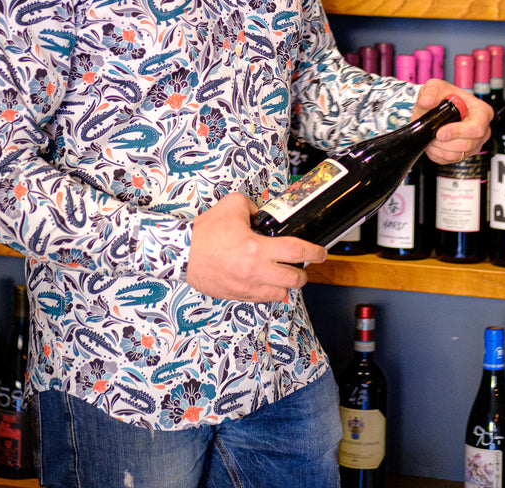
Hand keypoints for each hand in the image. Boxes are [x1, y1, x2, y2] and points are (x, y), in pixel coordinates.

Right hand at [185, 192, 326, 302]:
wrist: (181, 253)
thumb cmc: (206, 231)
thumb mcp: (232, 205)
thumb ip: (253, 206)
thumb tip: (262, 215)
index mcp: (257, 248)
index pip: (297, 251)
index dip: (315, 252)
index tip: (323, 252)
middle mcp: (256, 272)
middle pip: (295, 279)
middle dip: (303, 272)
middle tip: (301, 264)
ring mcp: (247, 287)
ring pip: (281, 294)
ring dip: (286, 284)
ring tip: (282, 273)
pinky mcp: (237, 296)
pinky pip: (262, 299)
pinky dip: (269, 291)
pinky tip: (265, 280)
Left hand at [413, 78, 492, 164]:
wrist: (435, 106)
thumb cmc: (442, 95)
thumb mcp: (436, 86)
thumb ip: (430, 92)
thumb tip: (426, 101)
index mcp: (482, 112)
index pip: (476, 128)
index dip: (457, 132)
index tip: (440, 132)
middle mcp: (482, 130)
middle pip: (467, 145)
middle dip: (445, 142)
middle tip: (431, 134)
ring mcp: (474, 144)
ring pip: (457, 154)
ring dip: (439, 148)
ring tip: (430, 137)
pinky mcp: (463, 154)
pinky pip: (450, 160)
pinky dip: (437, 154)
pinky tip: (432, 143)